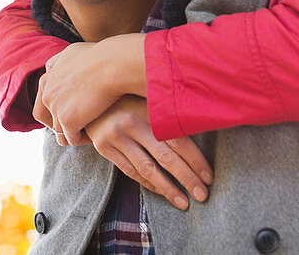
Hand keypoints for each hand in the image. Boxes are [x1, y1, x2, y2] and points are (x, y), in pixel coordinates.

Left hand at [38, 35, 145, 144]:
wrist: (114, 65)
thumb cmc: (102, 57)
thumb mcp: (73, 52)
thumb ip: (62, 64)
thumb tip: (57, 70)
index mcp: (47, 79)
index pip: (43, 105)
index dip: (56, 113)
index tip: (74, 115)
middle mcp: (47, 93)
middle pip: (49, 120)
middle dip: (64, 125)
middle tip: (82, 127)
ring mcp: (56, 107)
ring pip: (61, 131)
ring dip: (76, 133)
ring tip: (92, 131)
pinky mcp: (68, 120)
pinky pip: (72, 139)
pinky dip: (84, 139)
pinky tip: (96, 134)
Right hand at [85, 95, 212, 210]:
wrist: (88, 95)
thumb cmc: (128, 97)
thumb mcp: (148, 98)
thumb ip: (168, 113)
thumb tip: (203, 127)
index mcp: (149, 108)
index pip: (178, 138)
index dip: (195, 159)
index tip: (209, 176)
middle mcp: (132, 121)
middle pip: (166, 156)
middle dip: (187, 178)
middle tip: (203, 195)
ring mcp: (116, 135)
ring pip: (147, 168)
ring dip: (168, 188)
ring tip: (184, 202)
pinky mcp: (103, 147)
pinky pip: (130, 171)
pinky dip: (148, 184)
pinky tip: (162, 191)